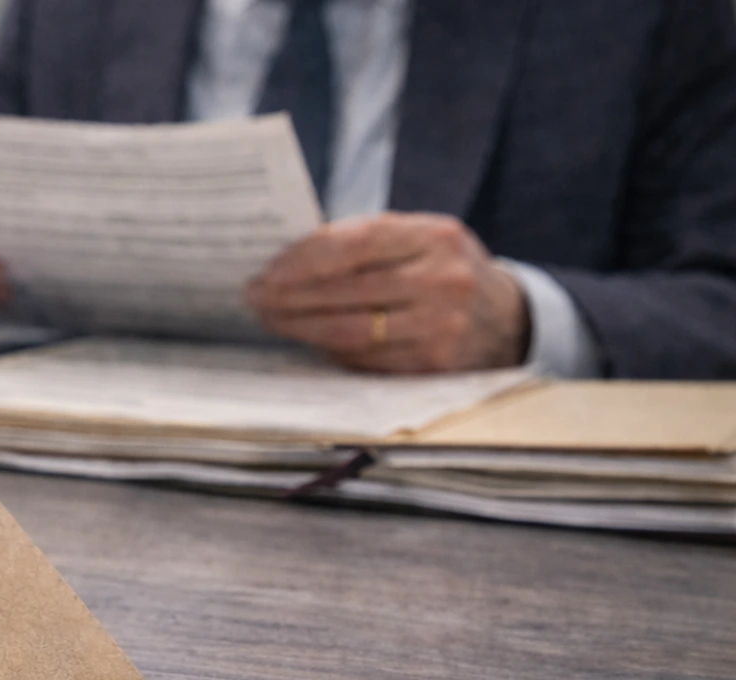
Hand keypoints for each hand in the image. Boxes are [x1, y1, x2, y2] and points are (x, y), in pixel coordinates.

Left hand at [245, 213, 530, 372]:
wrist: (506, 316)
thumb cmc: (441, 269)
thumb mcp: (417, 238)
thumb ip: (362, 241)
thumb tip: (284, 258)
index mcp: (434, 235)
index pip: (354, 244)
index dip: (303, 259)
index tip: (265, 270)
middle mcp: (443, 279)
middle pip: (347, 291)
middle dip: (289, 297)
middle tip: (253, 298)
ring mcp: (443, 324)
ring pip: (350, 331)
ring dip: (300, 327)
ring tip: (270, 319)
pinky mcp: (436, 363)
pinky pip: (366, 359)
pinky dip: (330, 350)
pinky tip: (308, 340)